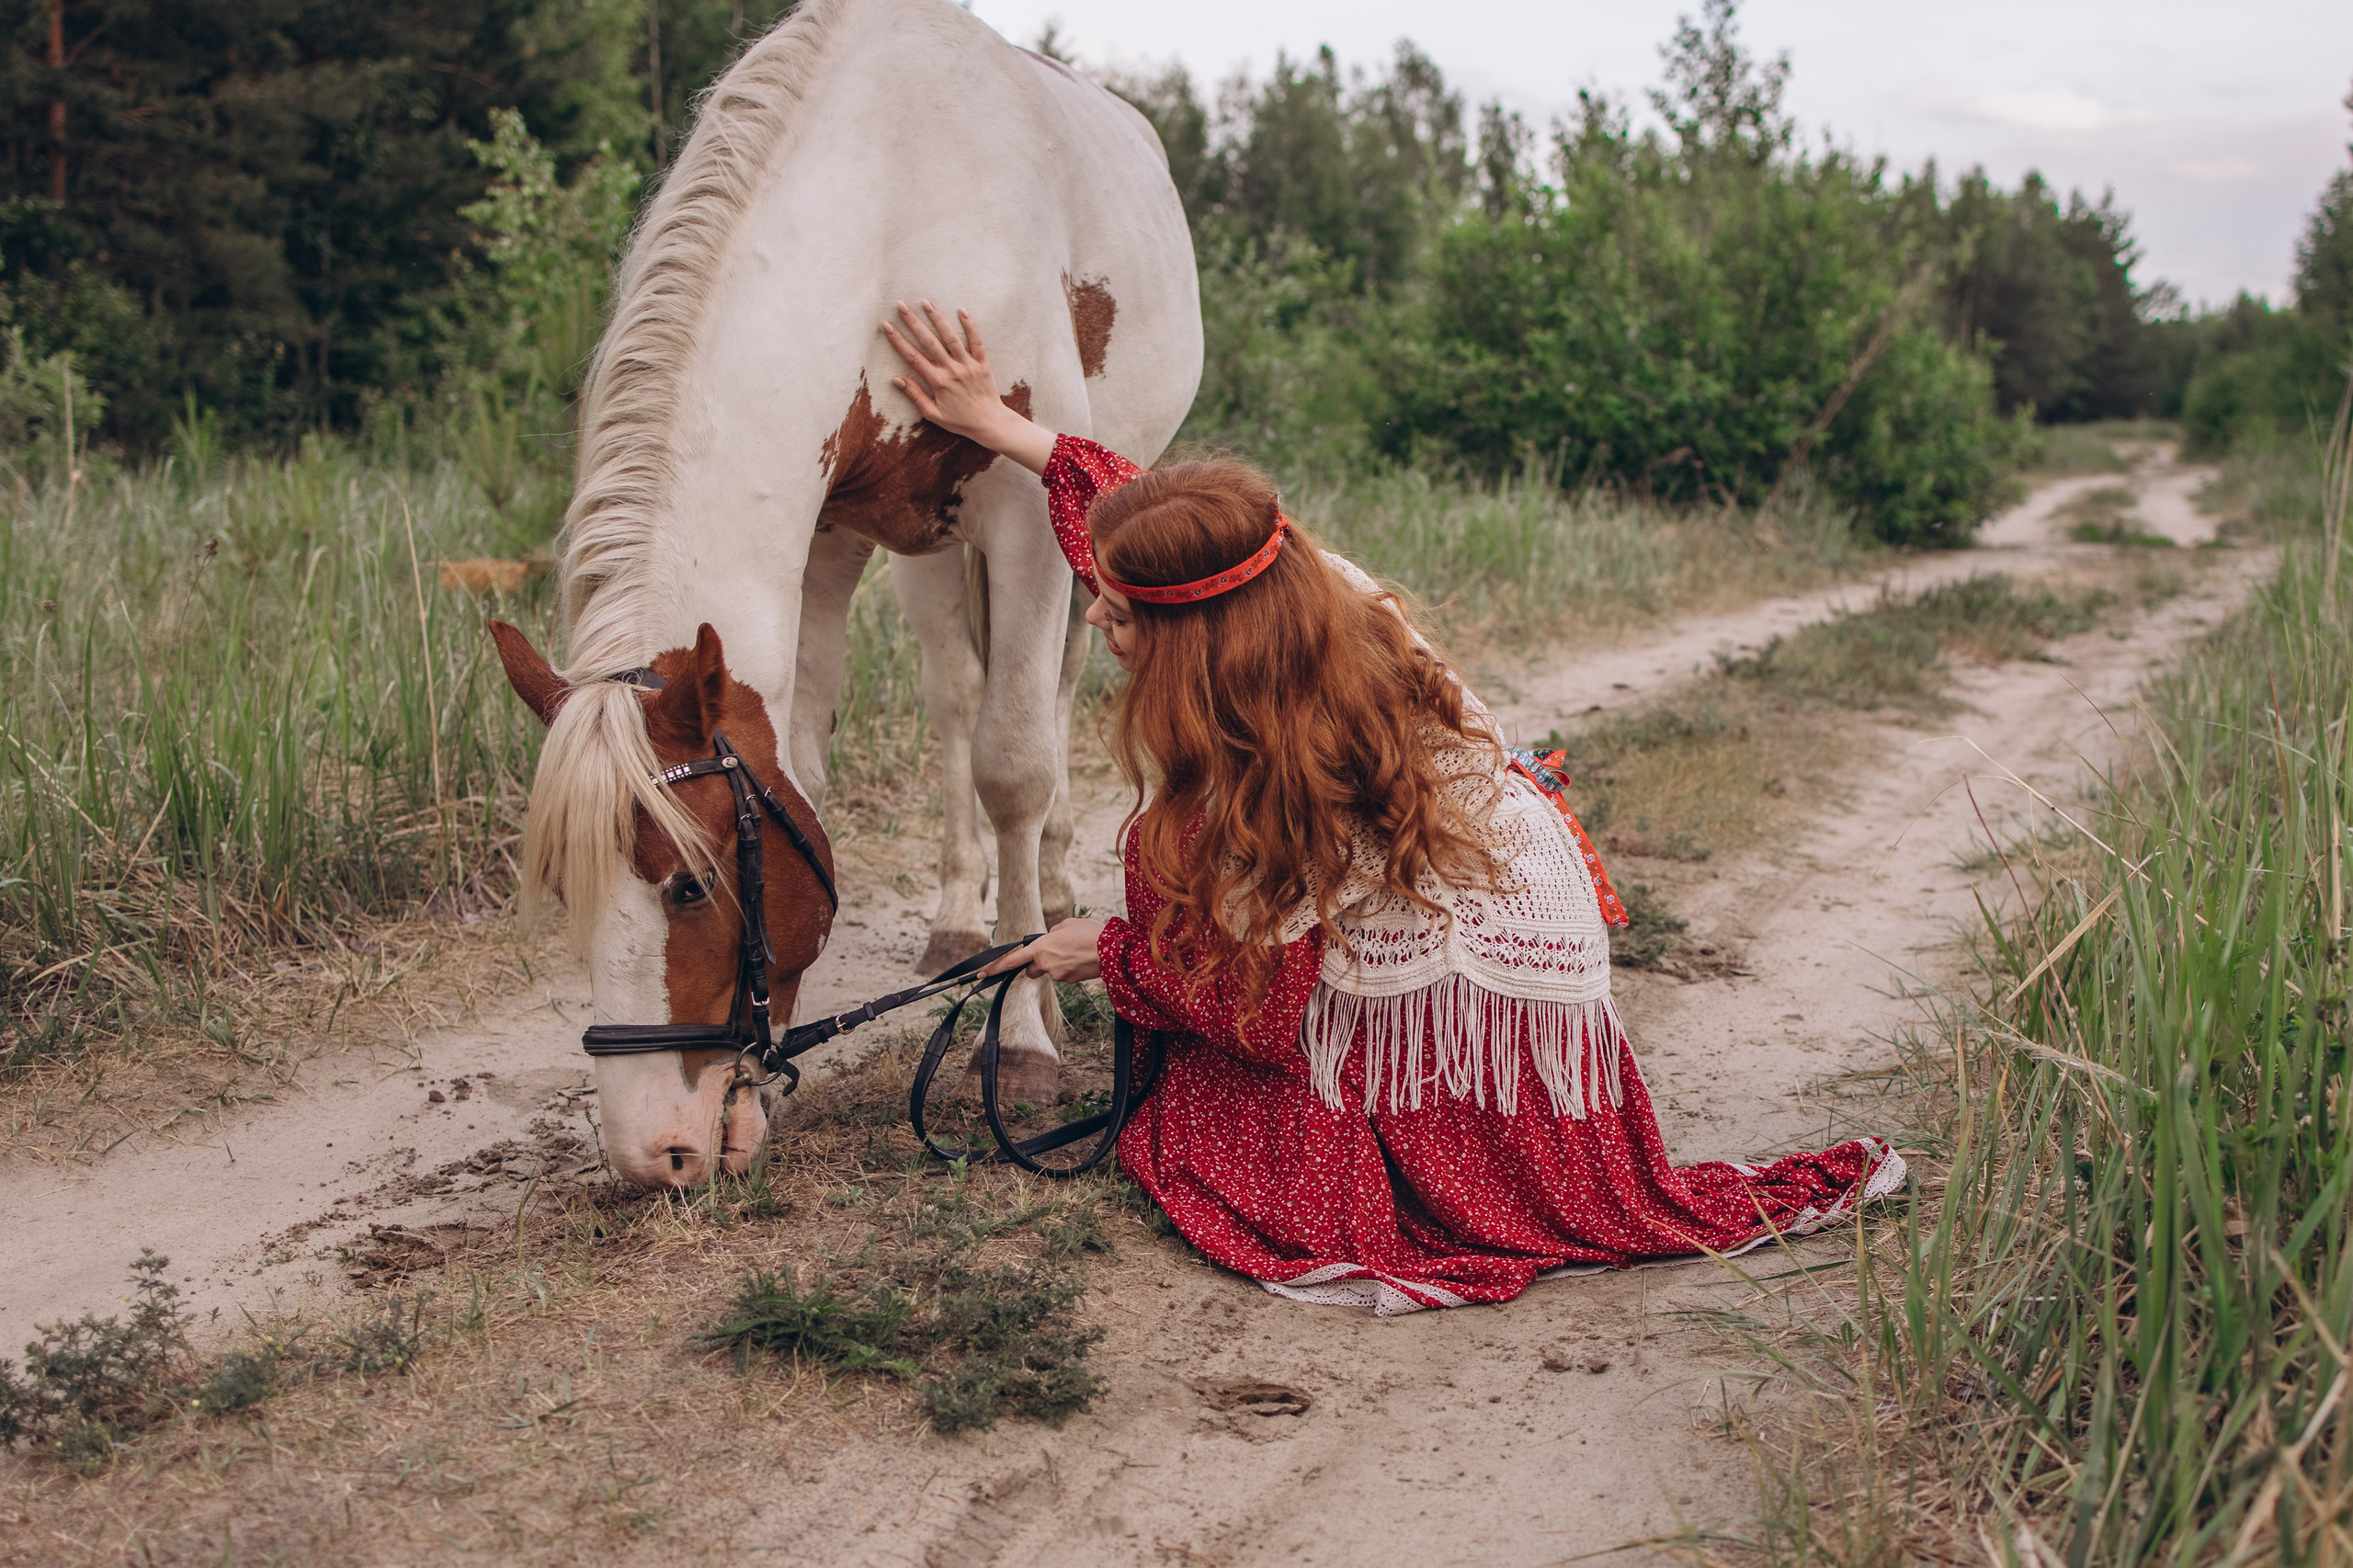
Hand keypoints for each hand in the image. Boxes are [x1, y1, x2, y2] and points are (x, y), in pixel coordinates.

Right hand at [881, 301, 1054, 472]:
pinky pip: (976, 341)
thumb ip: (915, 395)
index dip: (898, 340)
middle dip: (913, 322)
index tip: (887, 326)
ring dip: (937, 318)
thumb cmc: (960, 421)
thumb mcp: (933, 414)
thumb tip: (896, 379)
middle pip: (929, 341)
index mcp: (937, 382)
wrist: (989, 423)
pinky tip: (961, 310)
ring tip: (926, 302)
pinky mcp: (982, 363)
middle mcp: (951, 370)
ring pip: (951, 337)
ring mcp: (967, 365)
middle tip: (901, 305)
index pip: (912, 357)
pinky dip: (970, 325)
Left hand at [978, 917, 1104, 982]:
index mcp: (1041, 947)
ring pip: (1050, 971)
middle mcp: (1045, 964)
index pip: (1012, 960)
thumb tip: (1049, 940)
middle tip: (1054, 951)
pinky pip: (1063, 974)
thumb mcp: (1067, 924)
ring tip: (1075, 951)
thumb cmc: (1090, 932)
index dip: (995, 967)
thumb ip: (1052, 933)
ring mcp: (1058, 975)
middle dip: (1037, 963)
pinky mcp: (1070, 981)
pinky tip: (1081, 958)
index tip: (981, 974)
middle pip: (1031, 969)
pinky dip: (1069, 967)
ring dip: (1056, 964)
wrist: (1112, 950)